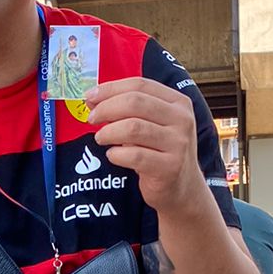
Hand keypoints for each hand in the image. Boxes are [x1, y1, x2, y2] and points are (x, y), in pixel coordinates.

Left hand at [85, 77, 203, 212]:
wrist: (182, 188)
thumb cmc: (160, 152)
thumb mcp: (152, 125)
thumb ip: (128, 110)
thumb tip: (93, 99)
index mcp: (177, 102)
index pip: (139, 84)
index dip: (110, 89)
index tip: (90, 97)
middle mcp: (182, 119)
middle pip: (135, 102)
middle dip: (106, 108)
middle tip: (92, 119)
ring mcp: (178, 144)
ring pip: (133, 128)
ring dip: (109, 132)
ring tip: (101, 138)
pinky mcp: (169, 167)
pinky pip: (134, 156)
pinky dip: (116, 154)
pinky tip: (113, 155)